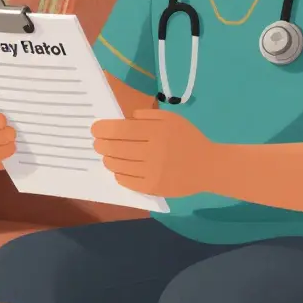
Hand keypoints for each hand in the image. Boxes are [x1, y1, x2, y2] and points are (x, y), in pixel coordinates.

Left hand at [92, 109, 214, 197]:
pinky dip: (119, 174)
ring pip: (117, 165)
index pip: (119, 130)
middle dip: (101, 145)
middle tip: (98, 143)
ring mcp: (151, 171)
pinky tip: (120, 170)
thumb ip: (147, 115)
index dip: (102, 129)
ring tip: (108, 156)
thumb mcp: (171, 118)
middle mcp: (151, 151)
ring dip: (108, 159)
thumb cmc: (187, 138)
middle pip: (114, 148)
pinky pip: (126, 181)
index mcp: (155, 131)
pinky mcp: (152, 187)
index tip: (95, 129)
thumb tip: (125, 120)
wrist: (208, 166)